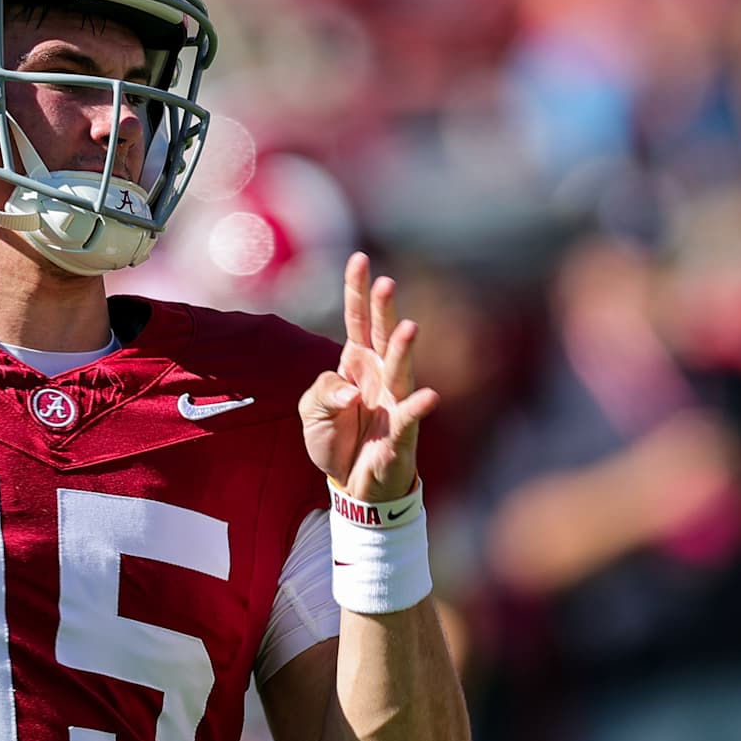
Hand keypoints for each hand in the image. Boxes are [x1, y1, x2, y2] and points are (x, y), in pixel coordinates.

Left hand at [300, 252, 440, 501]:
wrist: (352, 483)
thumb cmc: (335, 439)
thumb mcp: (311, 411)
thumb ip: (322, 391)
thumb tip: (350, 388)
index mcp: (356, 363)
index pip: (357, 319)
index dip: (358, 290)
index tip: (359, 258)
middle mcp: (379, 374)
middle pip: (382, 336)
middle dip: (384, 309)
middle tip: (386, 282)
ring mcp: (394, 401)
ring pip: (400, 369)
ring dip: (404, 349)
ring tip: (408, 327)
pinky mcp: (402, 431)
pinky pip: (411, 416)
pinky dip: (418, 406)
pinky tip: (429, 397)